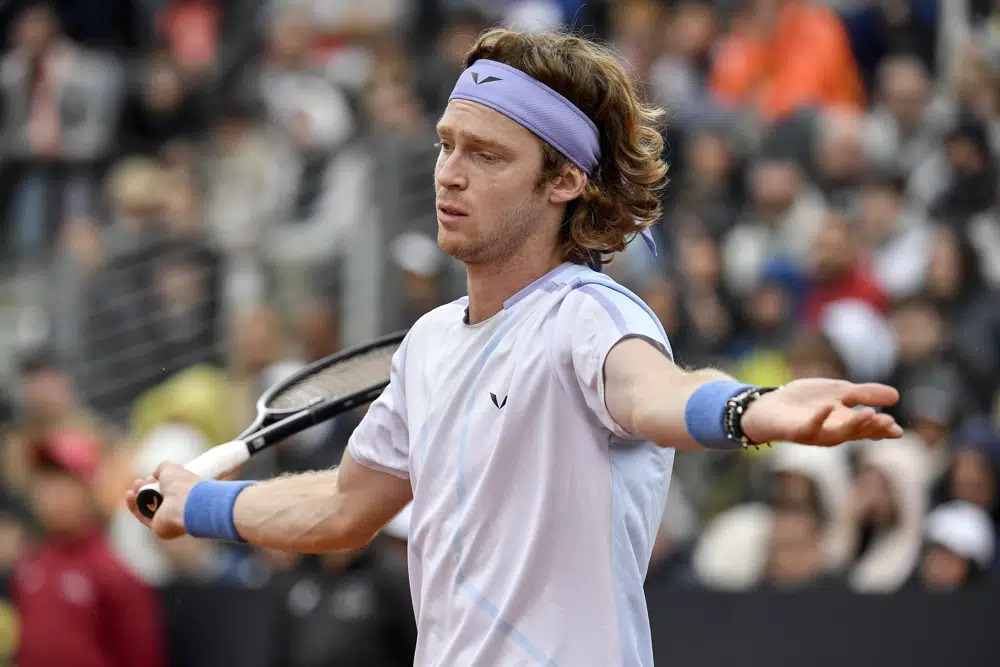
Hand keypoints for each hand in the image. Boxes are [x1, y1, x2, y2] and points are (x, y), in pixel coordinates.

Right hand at [125, 462, 199, 539]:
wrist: (185, 504)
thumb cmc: (182, 484)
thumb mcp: (171, 468)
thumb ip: (163, 468)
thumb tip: (156, 474)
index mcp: (185, 492)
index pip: (168, 489)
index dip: (156, 482)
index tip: (150, 476)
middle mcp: (179, 506)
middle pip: (156, 498)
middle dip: (145, 487)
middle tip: (140, 481)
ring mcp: (169, 518)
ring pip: (148, 507)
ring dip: (138, 496)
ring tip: (136, 485)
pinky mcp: (159, 527)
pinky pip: (143, 517)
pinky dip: (134, 507)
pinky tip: (129, 495)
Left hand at [740, 379, 902, 446]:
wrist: (768, 405)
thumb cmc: (803, 401)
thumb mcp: (838, 391)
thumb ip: (864, 394)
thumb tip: (896, 396)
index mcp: (845, 423)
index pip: (867, 429)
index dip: (882, 430)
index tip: (897, 429)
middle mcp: (832, 433)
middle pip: (856, 433)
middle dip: (872, 428)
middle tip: (888, 422)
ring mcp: (815, 434)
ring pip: (838, 435)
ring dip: (854, 425)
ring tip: (870, 414)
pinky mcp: (796, 432)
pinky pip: (808, 428)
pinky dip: (819, 418)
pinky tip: (828, 407)